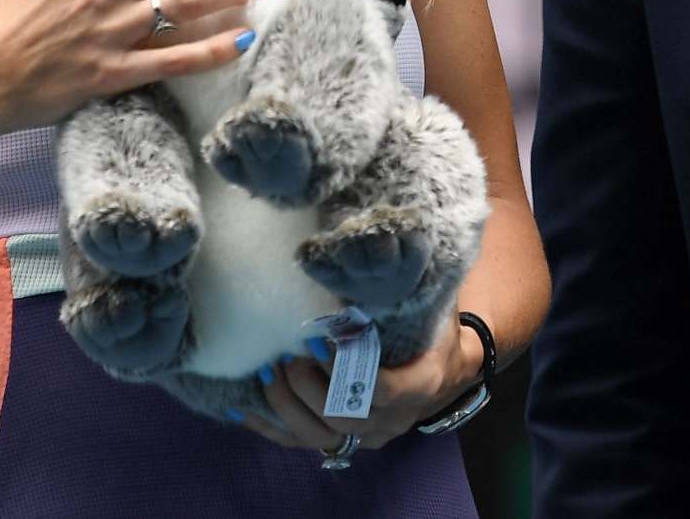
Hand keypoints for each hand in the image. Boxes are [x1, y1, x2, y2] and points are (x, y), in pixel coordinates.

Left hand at [238, 308, 478, 454]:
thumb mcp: (434, 304)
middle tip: (286, 353)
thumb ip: (406, 287)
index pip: (383, 390)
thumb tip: (369, 248)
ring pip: (320, 436)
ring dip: (287, 405)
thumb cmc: (436, 327)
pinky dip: (272, 428)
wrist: (446, 369)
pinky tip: (243, 409)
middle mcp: (394, 419)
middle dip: (307, 387)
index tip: (319, 338)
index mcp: (421, 383)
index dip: (347, 369)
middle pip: (344, 417)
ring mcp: (369, 436)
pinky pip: (304, 443)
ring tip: (267, 370)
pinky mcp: (348, 442)